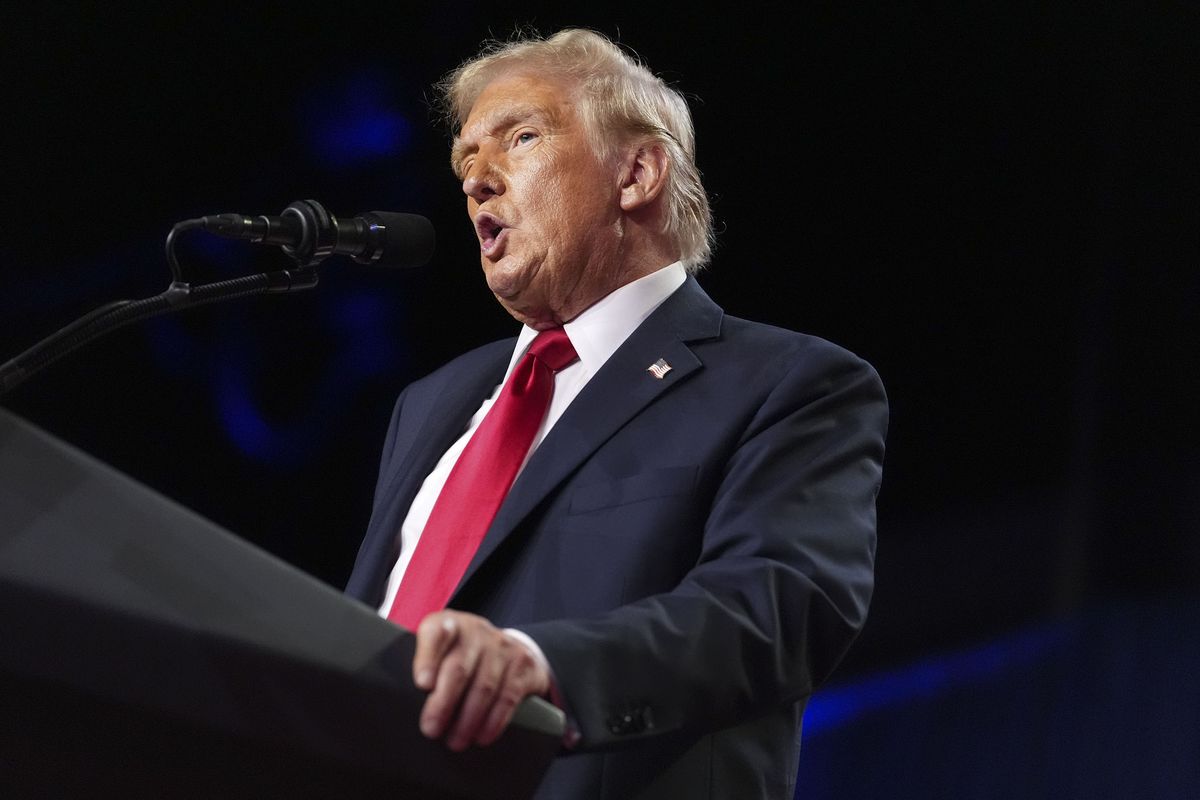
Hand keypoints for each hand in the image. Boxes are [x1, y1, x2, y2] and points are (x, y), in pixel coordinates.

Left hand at [412, 610, 550, 750]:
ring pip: (484, 686)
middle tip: (431, 729)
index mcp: (449, 624)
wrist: (510, 647)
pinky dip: (494, 721)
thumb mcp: (441, 650)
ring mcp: (502, 645)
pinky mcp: (522, 664)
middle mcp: (476, 630)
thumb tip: (401, 700)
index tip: (422, 685)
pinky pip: (507, 696)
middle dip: (443, 703)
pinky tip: (481, 736)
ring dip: (467, 720)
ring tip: (454, 742)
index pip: (436, 633)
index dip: (428, 658)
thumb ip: (424, 666)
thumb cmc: (462, 655)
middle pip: (458, 668)